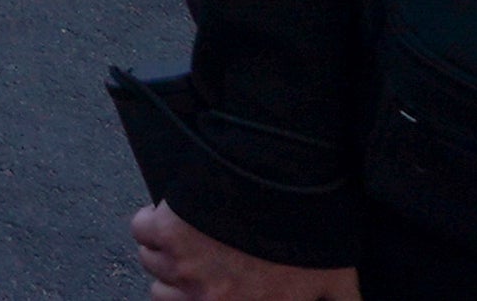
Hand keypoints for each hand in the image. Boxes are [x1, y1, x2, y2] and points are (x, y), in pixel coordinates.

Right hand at [130, 201, 357, 299]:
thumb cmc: (308, 238)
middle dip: (177, 281)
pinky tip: (169, 212)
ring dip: (164, 250)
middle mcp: (206, 300)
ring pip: (151, 264)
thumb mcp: (336, 282)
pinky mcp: (166, 231)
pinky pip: (141, 231)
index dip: (196, 299)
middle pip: (163, 298)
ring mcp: (183, 266)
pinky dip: (150, 221)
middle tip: (196, 261)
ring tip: (186, 232)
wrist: (281, 187)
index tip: (205, 288)